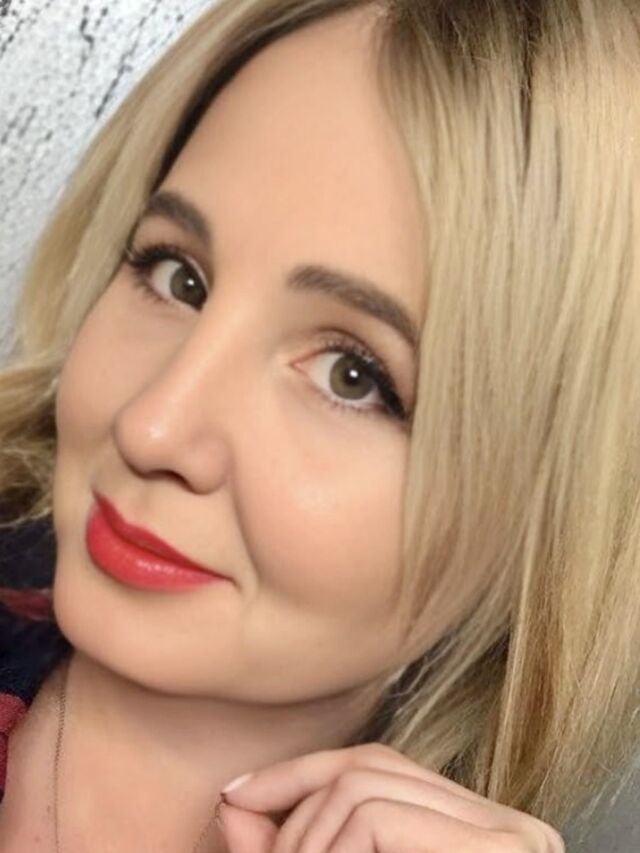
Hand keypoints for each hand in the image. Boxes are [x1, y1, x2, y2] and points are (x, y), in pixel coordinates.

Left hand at [216, 742, 564, 851]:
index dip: (298, 773)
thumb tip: (235, 798)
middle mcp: (507, 826)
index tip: (235, 793)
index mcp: (477, 833)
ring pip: (363, 787)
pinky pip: (375, 821)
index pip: (375, 764)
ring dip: (306, 840)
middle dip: (297, 811)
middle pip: (368, 767)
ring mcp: (516, 838)